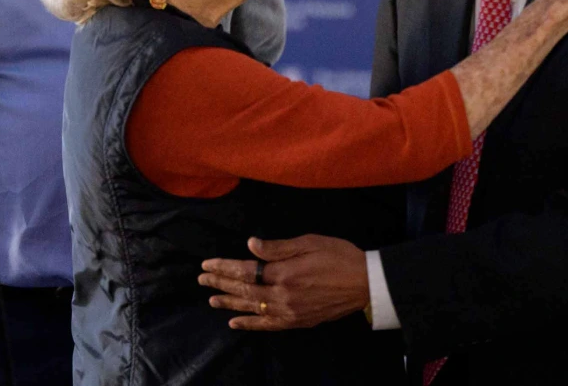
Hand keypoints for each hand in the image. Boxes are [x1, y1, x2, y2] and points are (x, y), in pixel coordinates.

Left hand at [199, 234, 368, 330]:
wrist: (366, 283)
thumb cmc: (339, 256)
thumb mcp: (309, 242)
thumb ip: (278, 247)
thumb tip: (250, 245)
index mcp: (284, 273)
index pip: (245, 270)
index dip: (224, 267)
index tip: (207, 264)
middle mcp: (282, 295)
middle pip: (244, 291)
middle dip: (220, 284)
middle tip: (201, 280)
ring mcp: (289, 312)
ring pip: (252, 309)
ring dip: (229, 304)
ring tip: (211, 300)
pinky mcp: (298, 321)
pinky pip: (268, 325)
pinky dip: (250, 325)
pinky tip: (235, 323)